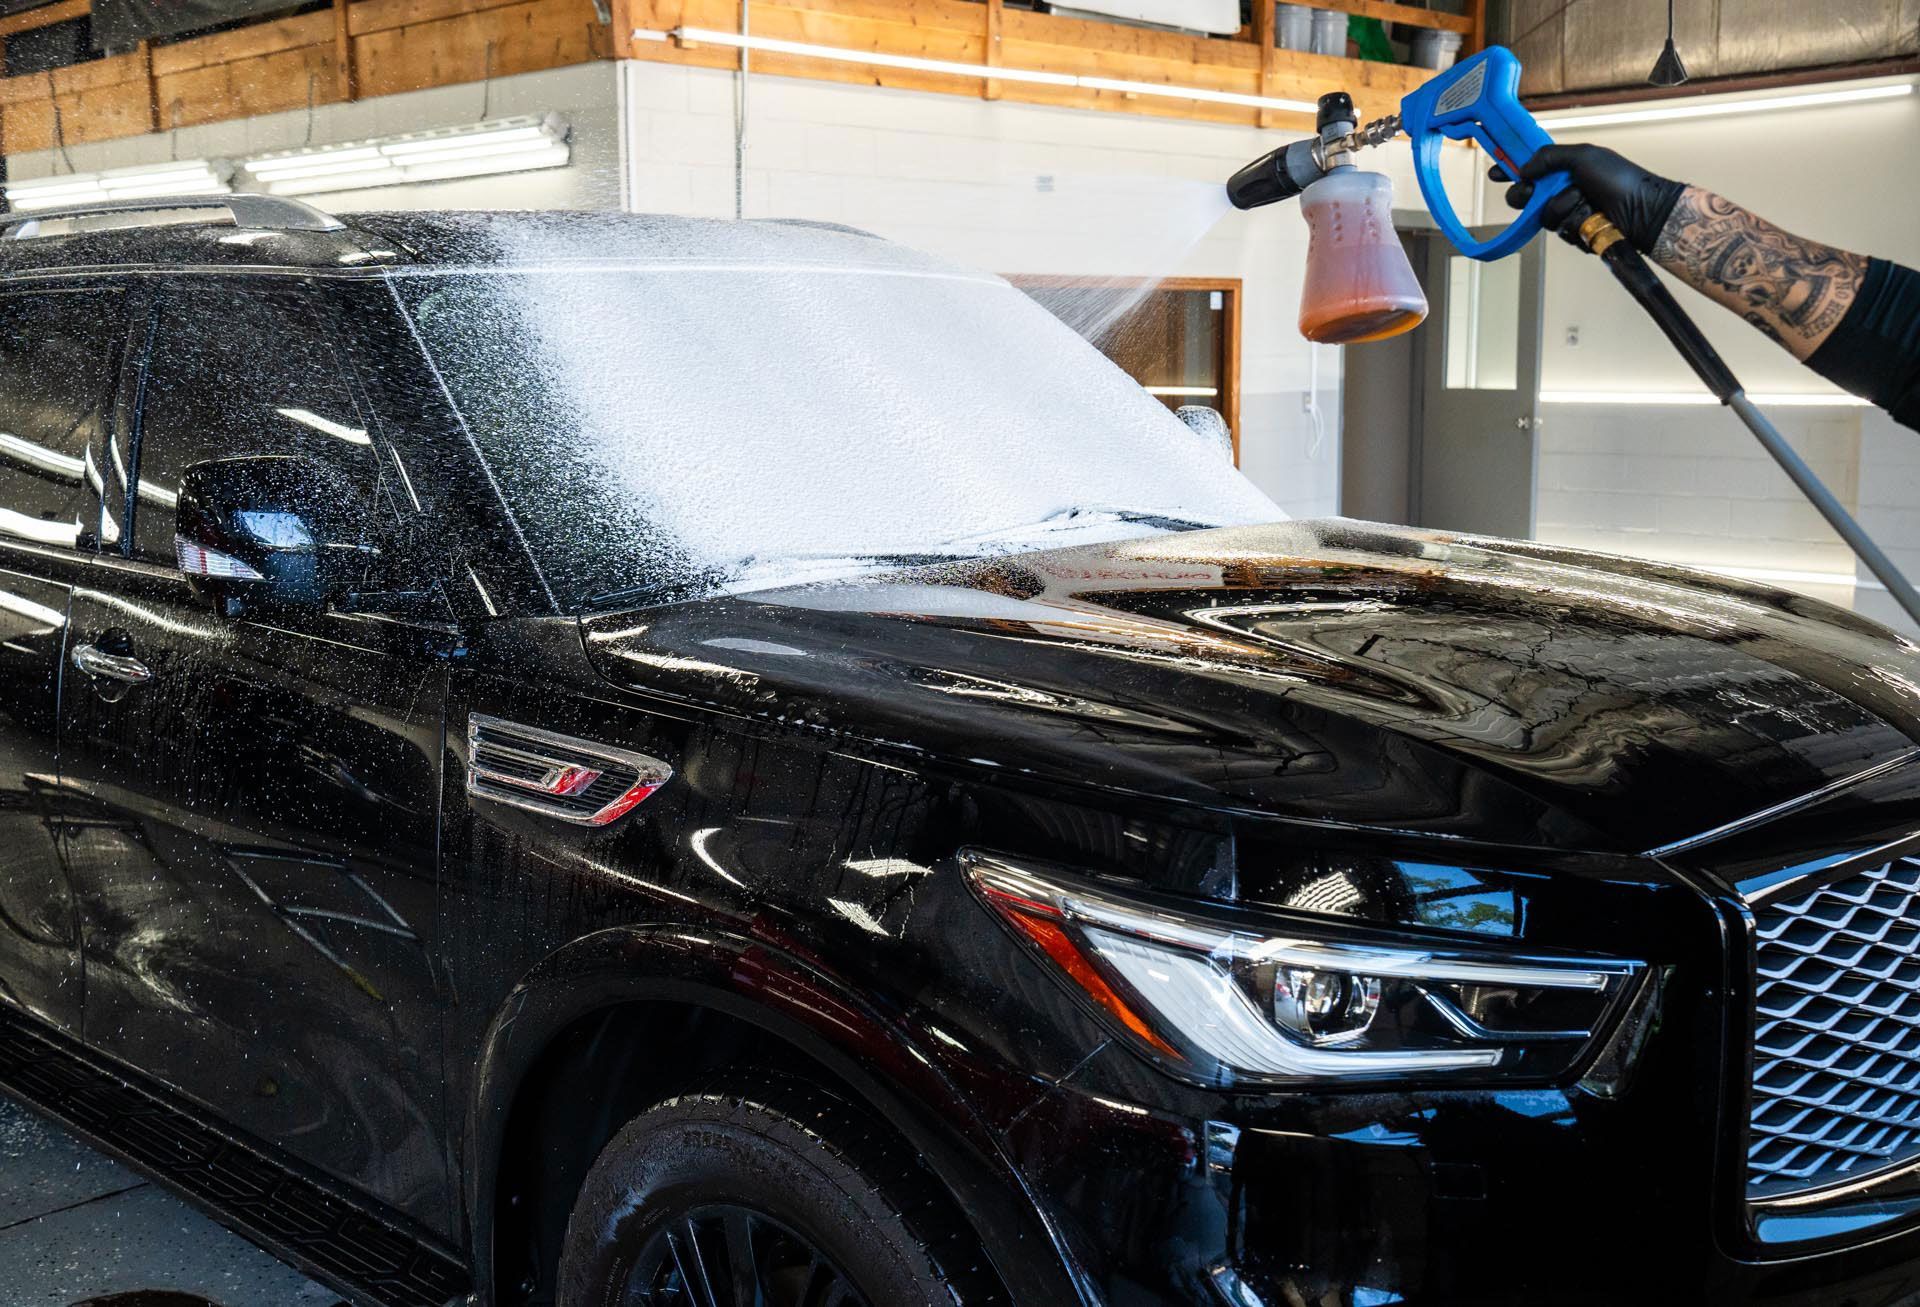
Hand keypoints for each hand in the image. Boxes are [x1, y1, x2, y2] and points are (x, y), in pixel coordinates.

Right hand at [1490, 143, 1686, 253]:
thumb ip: (1549, 157)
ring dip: (1563, 208)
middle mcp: (1562, 189)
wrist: (1642, 210)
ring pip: (1543, 216)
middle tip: (1530, 193)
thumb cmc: (1620, 179)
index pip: (1529, 167)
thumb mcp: (1583, 156)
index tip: (1495, 172)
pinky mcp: (1573, 232)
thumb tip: (1523, 169)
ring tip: (1585, 202)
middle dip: (1527, 195)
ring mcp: (1567, 212)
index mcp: (1563, 168)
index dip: (1510, 169)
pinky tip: (1589, 218)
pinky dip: (1574, 224)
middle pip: (1525, 196)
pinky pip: (1560, 231)